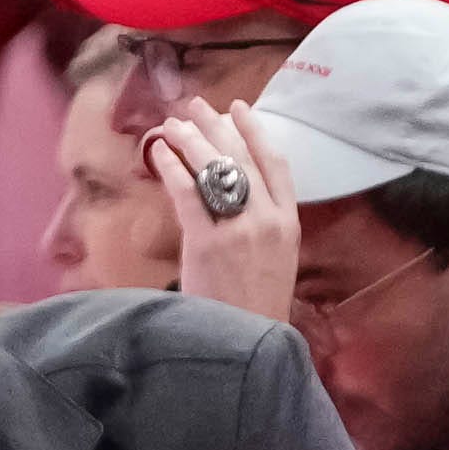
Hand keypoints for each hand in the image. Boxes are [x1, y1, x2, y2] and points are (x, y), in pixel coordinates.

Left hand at [147, 101, 300, 321]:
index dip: (256, 131)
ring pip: (215, 168)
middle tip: (195, 106)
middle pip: (241, 158)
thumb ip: (263, 226)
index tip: (239, 109)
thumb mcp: (277, 262)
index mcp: (290, 225)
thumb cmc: (256, 308)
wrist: (247, 343)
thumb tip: (232, 191)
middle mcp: (268, 221)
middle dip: (215, 125)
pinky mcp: (208, 243)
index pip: (277, 164)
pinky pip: (187, 192)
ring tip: (171, 124)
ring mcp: (240, 231)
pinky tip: (158, 152)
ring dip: (190, 139)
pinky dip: (170, 167)